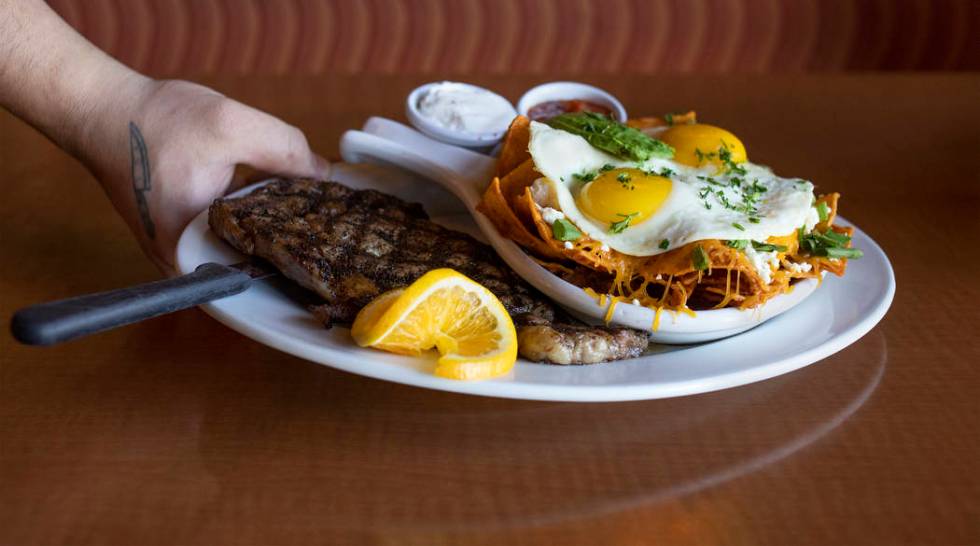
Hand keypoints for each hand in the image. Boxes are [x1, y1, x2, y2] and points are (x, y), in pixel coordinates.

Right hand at [82, 79, 329, 273]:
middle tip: (327, 226)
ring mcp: (176, 253)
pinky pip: (222, 236)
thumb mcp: (232, 126)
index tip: (330, 241)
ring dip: (267, 230)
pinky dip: (245, 219)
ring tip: (304, 213)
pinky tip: (270, 200)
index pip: (261, 269)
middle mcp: (182, 263)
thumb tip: (323, 175)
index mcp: (194, 249)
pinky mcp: (175, 238)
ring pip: (238, 250)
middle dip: (288, 244)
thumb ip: (284, 150)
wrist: (102, 110)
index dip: (300, 253)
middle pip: (251, 265)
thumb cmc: (156, 120)